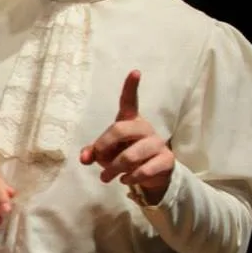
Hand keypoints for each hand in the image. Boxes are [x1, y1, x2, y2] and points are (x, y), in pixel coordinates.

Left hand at [79, 70, 173, 203]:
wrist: (151, 175)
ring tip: (106, 178)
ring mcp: (158, 143)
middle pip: (120, 129)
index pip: (130, 101)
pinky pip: (145, 169)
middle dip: (104, 146)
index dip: (131, 87)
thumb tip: (85, 158)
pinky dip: (130, 178)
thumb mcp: (106, 153)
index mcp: (130, 121)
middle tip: (97, 159)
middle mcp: (145, 128)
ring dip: (114, 169)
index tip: (135, 72)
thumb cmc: (124, 156)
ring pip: (131, 155)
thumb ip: (93, 152)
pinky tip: (125, 181)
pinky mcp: (166, 160)